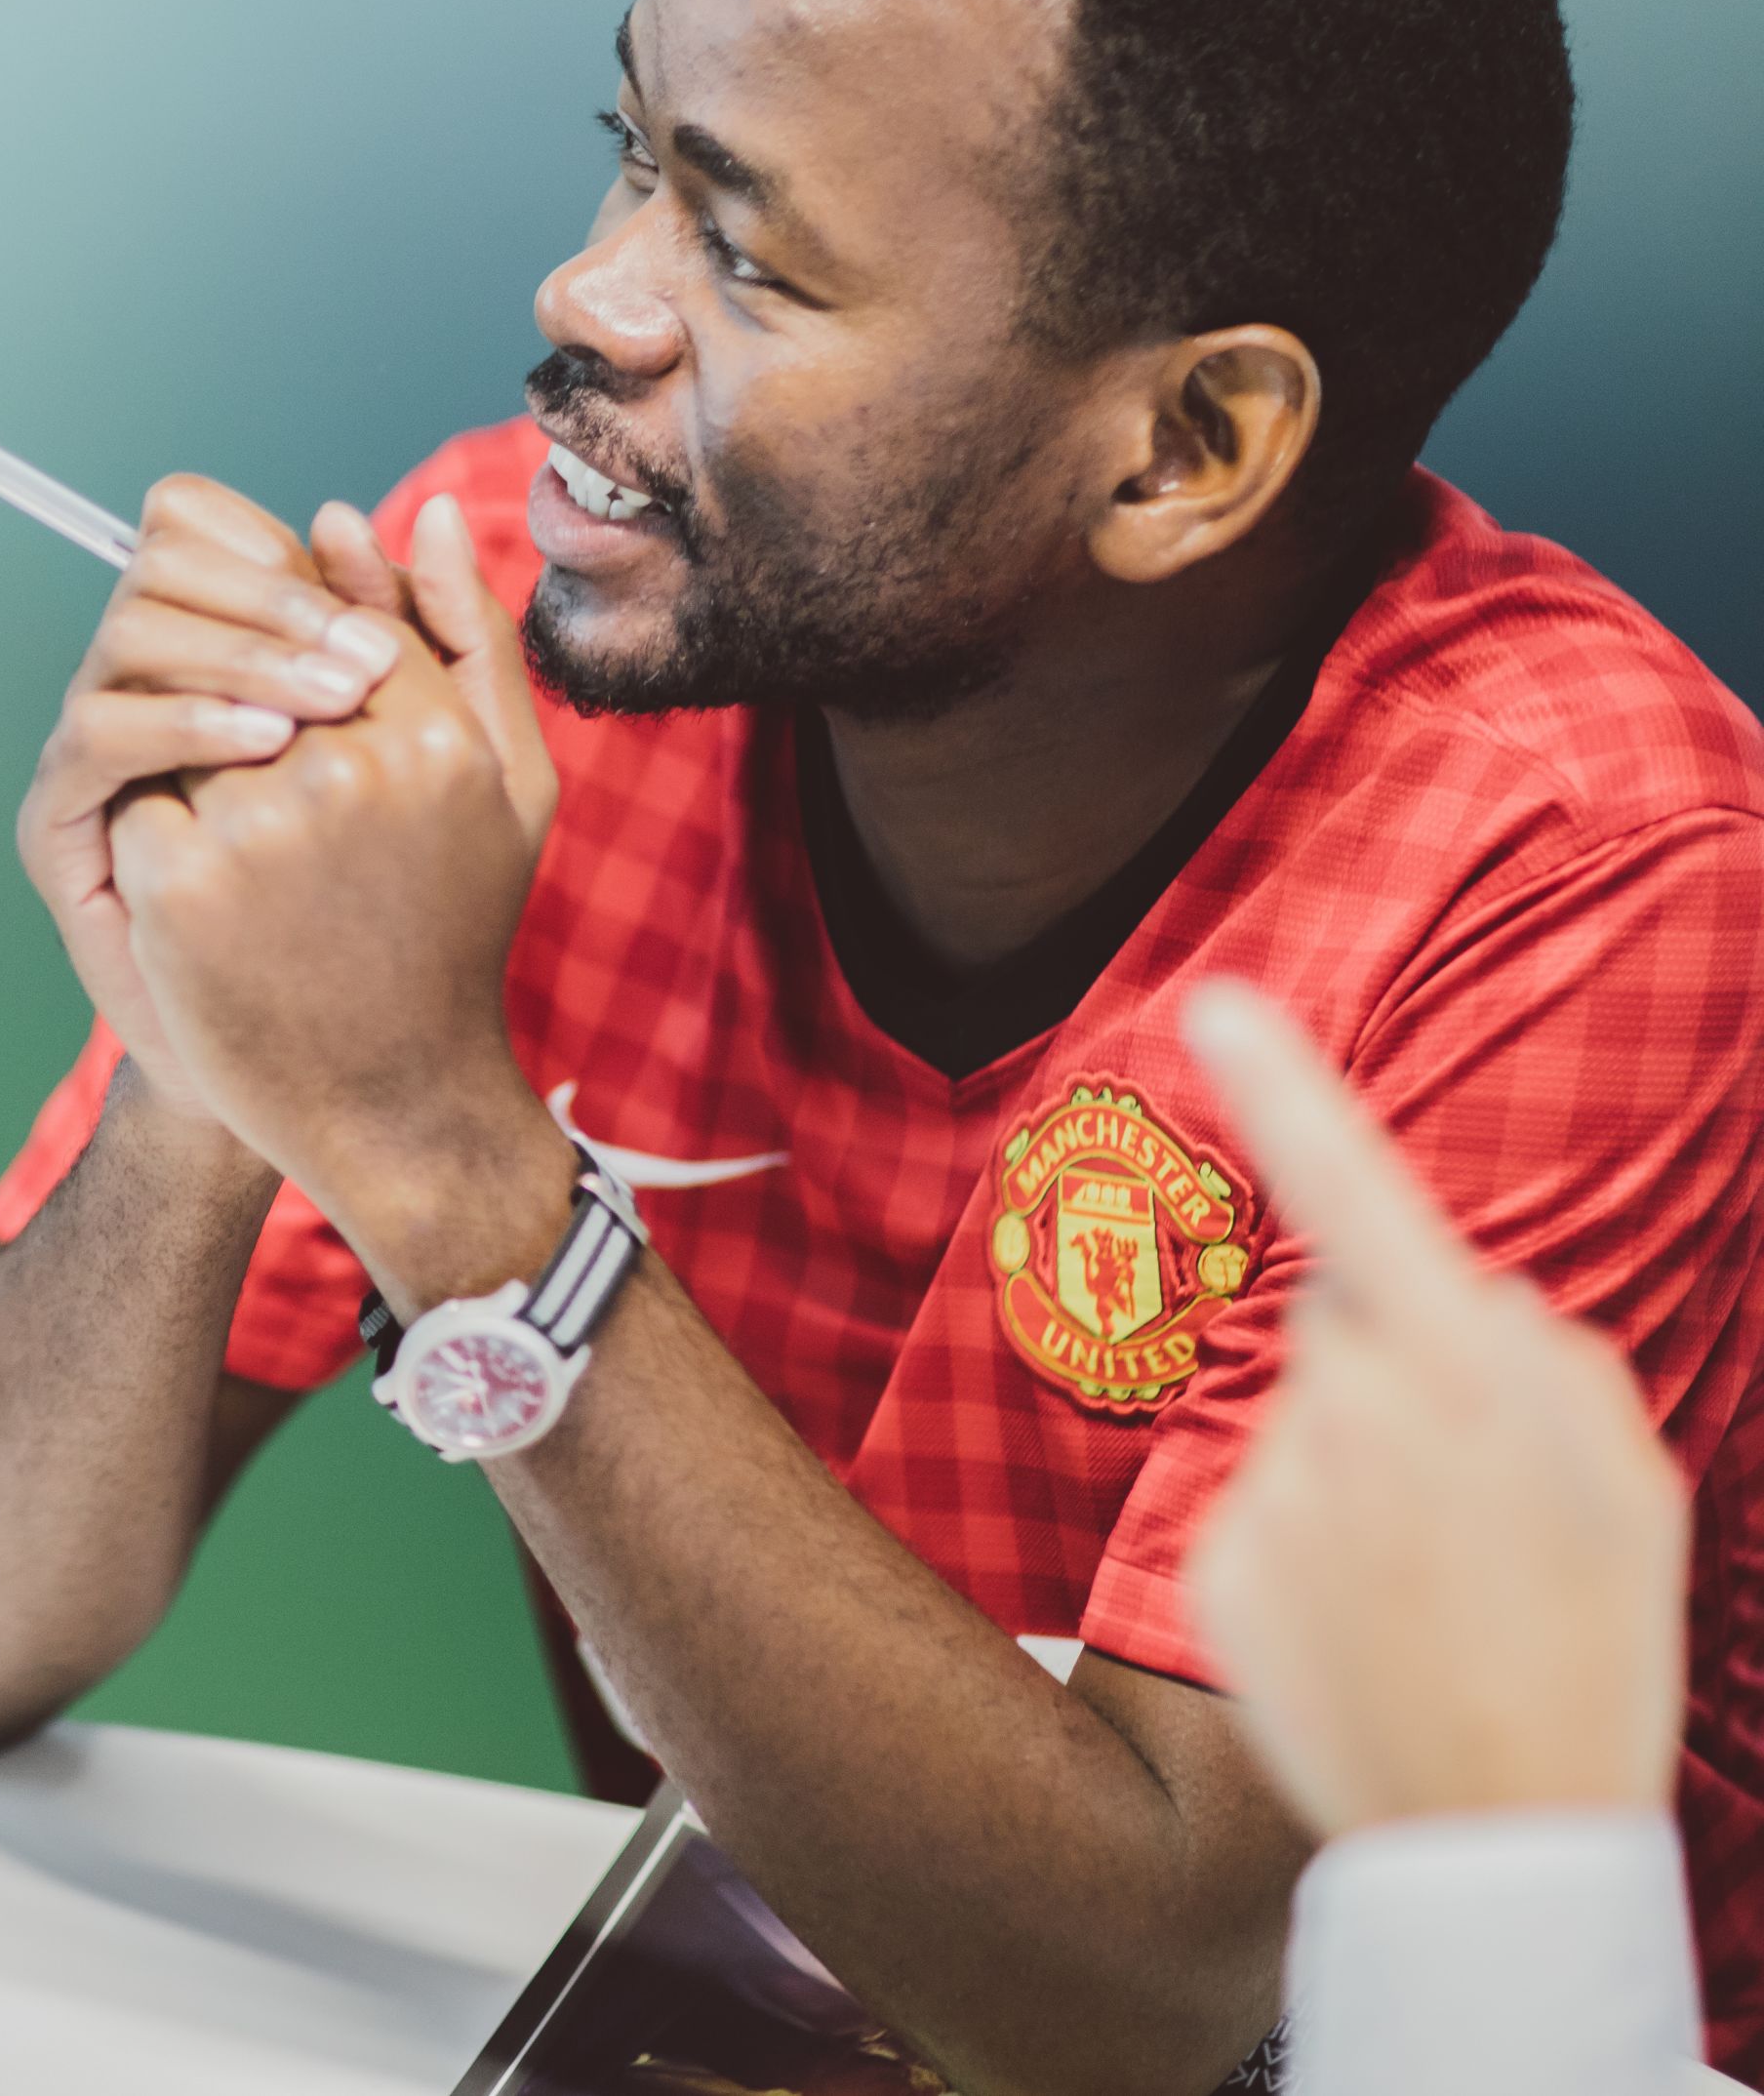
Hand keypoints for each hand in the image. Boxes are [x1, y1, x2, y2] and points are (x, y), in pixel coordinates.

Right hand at [18, 477, 427, 1121]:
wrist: (335, 1071)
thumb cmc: (401, 916)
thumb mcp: (464, 766)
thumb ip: (452, 639)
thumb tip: (429, 513)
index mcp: (223, 651)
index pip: (200, 527)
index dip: (266, 539)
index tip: (358, 583)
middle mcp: (148, 684)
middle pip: (162, 563)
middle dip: (268, 597)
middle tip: (361, 661)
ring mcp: (101, 750)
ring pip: (131, 630)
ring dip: (233, 652)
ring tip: (324, 708)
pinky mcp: (68, 823)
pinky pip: (98, 733)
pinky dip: (179, 720)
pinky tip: (261, 747)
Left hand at [106, 492, 566, 1305]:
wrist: (395, 1108)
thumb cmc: (450, 937)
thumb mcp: (507, 788)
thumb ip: (465, 638)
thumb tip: (417, 506)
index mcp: (437, 737)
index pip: (329, 616)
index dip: (292, 649)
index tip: (286, 691)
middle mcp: (350, 766)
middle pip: (244, 661)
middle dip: (237, 702)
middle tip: (263, 788)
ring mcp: (258, 821)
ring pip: (182, 724)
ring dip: (196, 770)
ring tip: (251, 857)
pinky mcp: (179, 878)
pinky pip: (139, 798)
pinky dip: (157, 836)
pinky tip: (208, 908)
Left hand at [1181, 978, 1688, 1836]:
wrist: (1498, 1838)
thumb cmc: (1589, 1648)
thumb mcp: (1624, 1486)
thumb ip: (1542, 1359)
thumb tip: (1466, 1298)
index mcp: (1464, 1376)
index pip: (1355, 1195)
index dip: (1284, 1088)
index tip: (1214, 999)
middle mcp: (1349, 1412)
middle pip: (1344, 1328)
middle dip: (1395, 1379)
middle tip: (1473, 1509)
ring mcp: (1272, 1490)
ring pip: (1303, 1425)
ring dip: (1354, 1476)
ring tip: (1429, 1589)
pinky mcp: (1215, 1565)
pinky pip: (1259, 1514)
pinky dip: (1306, 1556)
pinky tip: (1368, 1632)